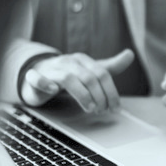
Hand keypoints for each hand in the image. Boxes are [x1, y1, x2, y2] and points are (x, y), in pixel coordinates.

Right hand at [20, 49, 134, 113]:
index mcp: (83, 60)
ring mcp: (51, 69)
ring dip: (82, 95)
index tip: (115, 108)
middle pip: (89, 77)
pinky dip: (45, 83)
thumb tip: (131, 54)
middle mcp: (68, 62)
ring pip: (68, 78)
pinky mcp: (35, 77)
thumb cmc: (67, 74)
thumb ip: (110, 66)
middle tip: (102, 111)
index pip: (103, 74)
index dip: (111, 92)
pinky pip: (37, 78)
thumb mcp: (89, 70)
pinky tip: (53, 91)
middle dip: (99, 96)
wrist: (37, 72)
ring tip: (89, 108)